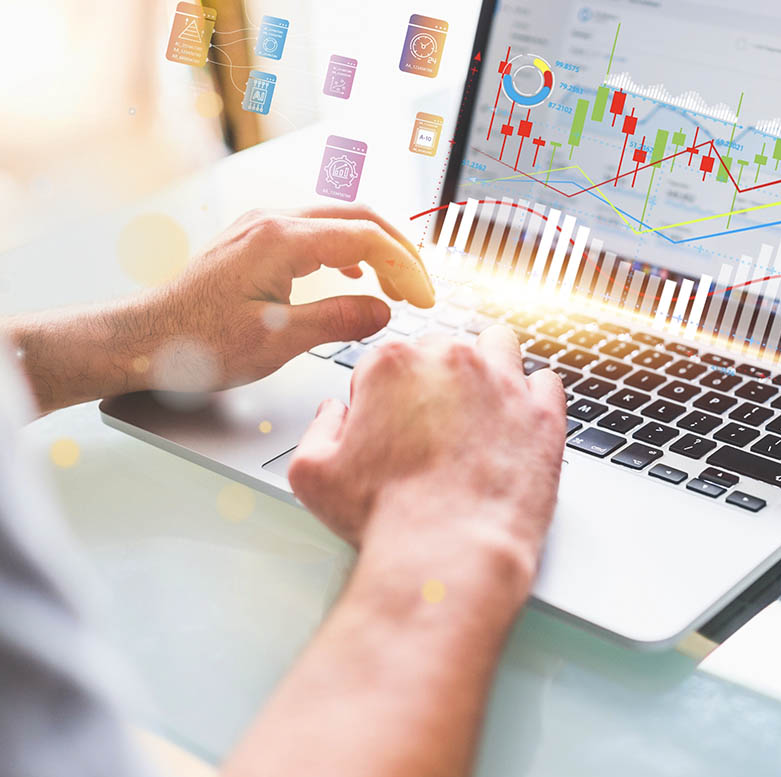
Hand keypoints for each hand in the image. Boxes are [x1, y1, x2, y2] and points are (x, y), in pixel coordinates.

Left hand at [2, 204, 433, 413]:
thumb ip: (336, 321)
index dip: (405, 267)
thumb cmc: (197, 344)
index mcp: (281, 240)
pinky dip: (348, 250)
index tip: (425, 299)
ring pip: (339, 220)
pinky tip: (355, 274)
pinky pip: (316, 232)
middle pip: (358, 216)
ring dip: (376, 248)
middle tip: (422, 288)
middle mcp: (272, 222)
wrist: (143, 341)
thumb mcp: (275, 341)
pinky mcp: (256, 242)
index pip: (366, 237)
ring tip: (397, 284)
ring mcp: (262, 227)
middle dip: (399, 251)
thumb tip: (383, 312)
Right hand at [287, 326, 566, 584]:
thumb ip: (318, 428)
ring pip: (498, 347)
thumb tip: (334, 412)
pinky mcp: (543, 413)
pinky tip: (518, 421)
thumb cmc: (385, 518)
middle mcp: (451, 361)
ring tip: (479, 408)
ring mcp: (503, 383)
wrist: (448, 554)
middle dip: (435, 380)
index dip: (383, 395)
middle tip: (432, 426)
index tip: (388, 426)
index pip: (386, 360)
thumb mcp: (312, 474)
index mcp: (393, 364)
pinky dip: (533, 396)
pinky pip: (546, 381)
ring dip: (488, 367)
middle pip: (442, 350)